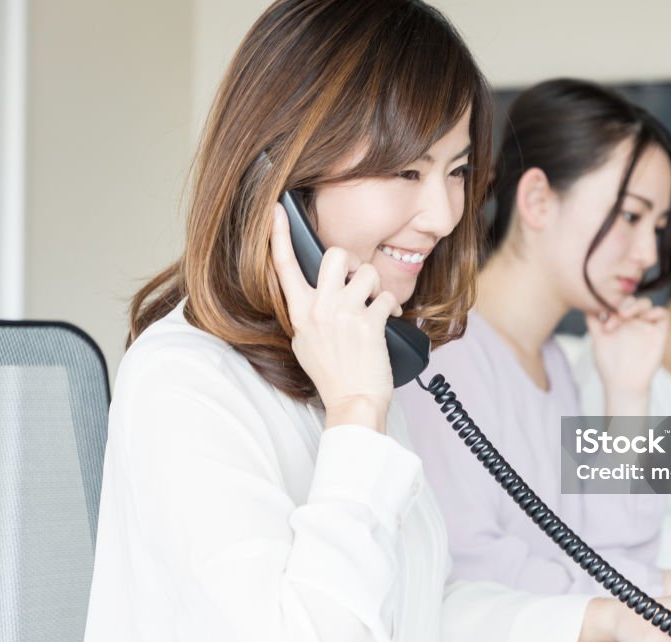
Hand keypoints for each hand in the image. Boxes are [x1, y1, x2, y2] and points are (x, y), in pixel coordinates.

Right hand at [269, 204, 401, 431]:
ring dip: (377, 286)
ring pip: (367, 272)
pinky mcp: (369, 323)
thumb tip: (314, 294)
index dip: (279, 235)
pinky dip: (394, 306)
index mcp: (300, 311)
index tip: (276, 210)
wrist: (352, 402)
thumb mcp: (305, 342)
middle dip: (352, 262)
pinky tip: (391, 319)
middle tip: (357, 281)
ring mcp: (343, 315)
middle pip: (335, 254)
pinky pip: (387, 296)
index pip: (283, 266)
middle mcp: (318, 308)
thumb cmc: (331, 375)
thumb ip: (308, 313)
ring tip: (376, 304)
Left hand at [585, 297, 668, 411]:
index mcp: (617, 322)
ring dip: (637, 304)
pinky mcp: (659, 333)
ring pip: (645, 304)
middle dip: (624, 302)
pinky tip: (646, 317)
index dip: (610, 304)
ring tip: (626, 315)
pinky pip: (663, 314)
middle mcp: (632, 322)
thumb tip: (586, 305)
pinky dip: (657, 311)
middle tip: (618, 314)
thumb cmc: (609, 365)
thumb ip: (593, 322)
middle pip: (631, 300)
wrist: (624, 383)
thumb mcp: (597, 340)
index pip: (616, 303)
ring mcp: (645, 326)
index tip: (604, 316)